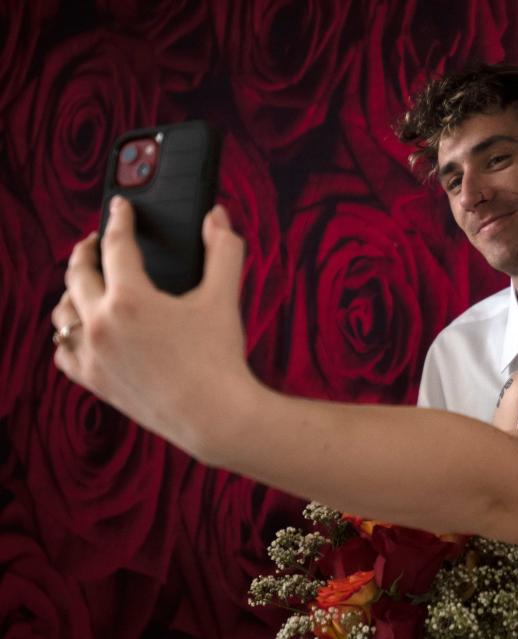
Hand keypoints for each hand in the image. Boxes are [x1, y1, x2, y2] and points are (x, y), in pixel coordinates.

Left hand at [52, 196, 254, 457]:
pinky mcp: (93, 381)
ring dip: (72, 290)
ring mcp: (91, 355)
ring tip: (86, 282)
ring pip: (62, 311)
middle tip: (97, 240)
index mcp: (130, 299)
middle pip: (77, 273)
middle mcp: (100, 324)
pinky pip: (62, 351)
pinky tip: (80, 328)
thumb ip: (223, 250)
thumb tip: (216, 216)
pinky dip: (66, 335)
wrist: (214, 415)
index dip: (118, 219)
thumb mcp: (224, 298)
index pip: (115, 244)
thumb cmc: (219, 358)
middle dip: (86, 249)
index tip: (120, 206)